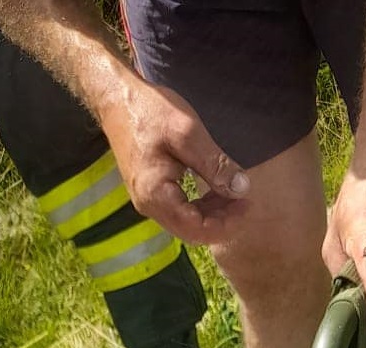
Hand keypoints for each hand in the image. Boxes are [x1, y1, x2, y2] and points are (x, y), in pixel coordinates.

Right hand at [98, 75, 249, 243]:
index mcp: (156, 195)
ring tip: (235, 194)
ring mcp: (148, 200)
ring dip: (213, 214)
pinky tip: (216, 190)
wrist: (118, 99)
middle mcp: (149, 205)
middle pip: (192, 231)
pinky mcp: (151, 192)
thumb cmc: (150, 111)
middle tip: (246, 201)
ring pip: (187, 222)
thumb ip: (214, 163)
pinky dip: (201, 205)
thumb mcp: (187, 132)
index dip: (225, 224)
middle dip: (222, 221)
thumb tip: (241, 189)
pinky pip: (180, 210)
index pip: (196, 229)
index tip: (247, 205)